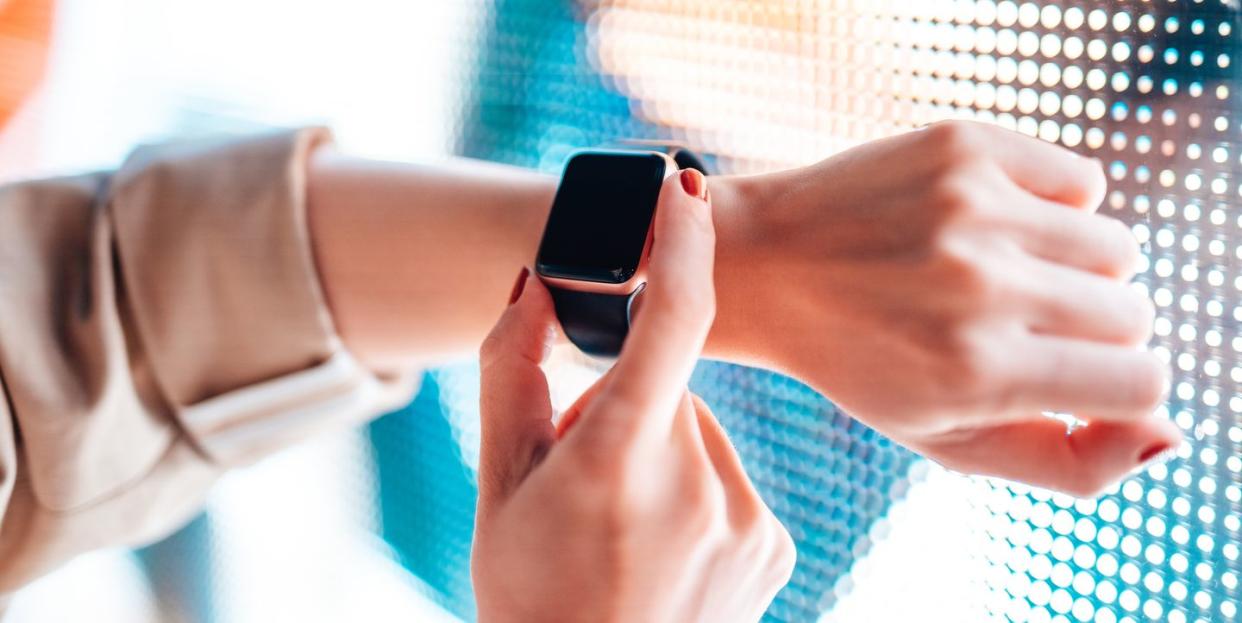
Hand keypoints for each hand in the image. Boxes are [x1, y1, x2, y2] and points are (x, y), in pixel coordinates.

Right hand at [471, 171, 794, 622]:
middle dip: (625, 408)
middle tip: (584, 480)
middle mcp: (699, 483)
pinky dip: (696, 492)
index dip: (682, 244)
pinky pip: (729, 479)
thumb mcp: (498, 485)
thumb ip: (512, 373)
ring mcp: (746, 518)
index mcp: (617, 460)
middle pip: (666, 388)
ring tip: (621, 527)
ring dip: (661, 453)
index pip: (670, 322)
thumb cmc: (529, 593)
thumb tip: (536, 286)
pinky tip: (662, 547)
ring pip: (699, 434)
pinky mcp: (775, 544)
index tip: (684, 187)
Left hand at [708, 120, 1180, 496]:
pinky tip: (991, 226)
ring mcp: (973, 209)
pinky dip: (1053, 208)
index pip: (1142, 384)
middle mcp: (981, 287)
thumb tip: (1173, 434)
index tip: (1066, 377)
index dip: (1115, 388)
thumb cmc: (864, 363)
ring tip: (1004, 277)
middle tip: (1015, 328)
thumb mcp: (949, 441)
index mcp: (978, 373)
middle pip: (1134, 315)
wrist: (768, 266)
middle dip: (1090, 332)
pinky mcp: (965, 148)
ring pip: (1116, 248)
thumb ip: (1069, 463)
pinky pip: (1083, 181)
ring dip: (1075, 270)